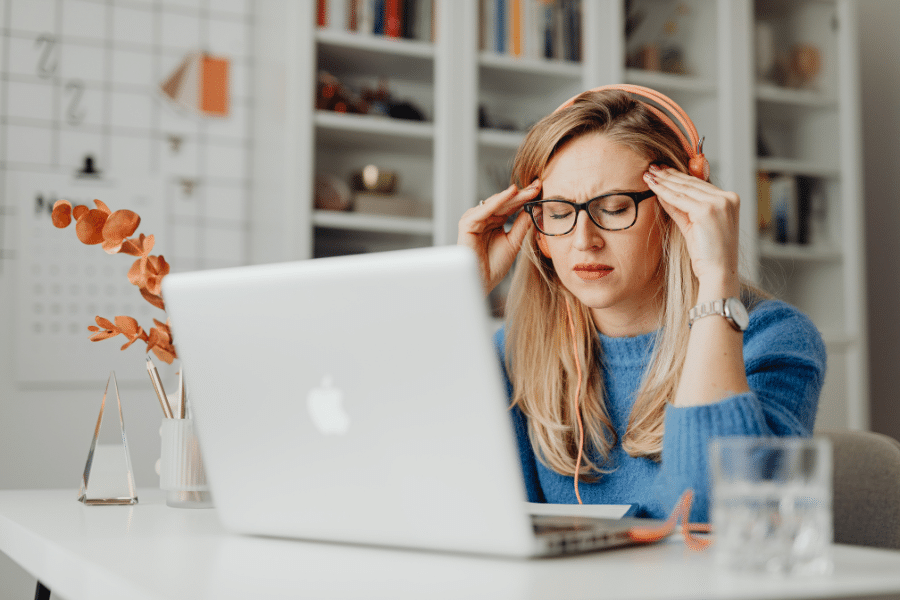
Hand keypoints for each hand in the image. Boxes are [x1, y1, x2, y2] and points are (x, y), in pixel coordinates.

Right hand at [457, 180, 540, 293]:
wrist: (482, 282)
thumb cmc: (494, 266)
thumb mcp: (514, 242)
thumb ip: (521, 225)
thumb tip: (534, 208)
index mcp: (493, 221)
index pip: (511, 206)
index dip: (525, 198)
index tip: (540, 189)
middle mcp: (483, 218)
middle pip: (504, 202)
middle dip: (521, 194)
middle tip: (537, 185)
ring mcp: (474, 219)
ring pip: (495, 203)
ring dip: (512, 196)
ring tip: (528, 190)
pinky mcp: (467, 224)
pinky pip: (484, 210)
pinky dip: (497, 201)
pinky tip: (510, 194)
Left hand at [643, 165, 739, 289]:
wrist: (718, 273)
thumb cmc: (708, 255)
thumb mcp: (695, 226)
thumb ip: (682, 209)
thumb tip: (664, 195)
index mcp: (730, 200)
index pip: (699, 184)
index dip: (679, 176)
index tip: (663, 170)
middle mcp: (727, 198)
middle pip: (691, 183)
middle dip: (669, 175)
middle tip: (652, 167)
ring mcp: (719, 203)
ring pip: (684, 188)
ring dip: (664, 180)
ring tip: (648, 174)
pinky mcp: (707, 210)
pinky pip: (679, 198)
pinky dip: (664, 191)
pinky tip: (653, 186)